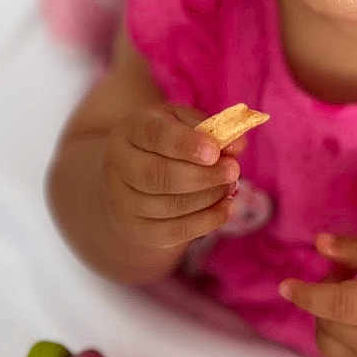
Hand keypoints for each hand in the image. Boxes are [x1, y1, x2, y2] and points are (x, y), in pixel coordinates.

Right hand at [102, 103, 246, 254]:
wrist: (135, 175)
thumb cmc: (168, 142)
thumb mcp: (186, 124)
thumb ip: (211, 130)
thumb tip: (238, 143)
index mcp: (131, 129)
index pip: (154, 134)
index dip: (185, 144)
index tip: (215, 152)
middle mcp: (118, 164)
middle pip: (157, 175)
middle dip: (201, 176)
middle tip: (233, 171)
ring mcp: (122, 199)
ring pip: (167, 205)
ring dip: (207, 198)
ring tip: (230, 187)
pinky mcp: (136, 228)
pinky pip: (173, 231)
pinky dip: (205, 222)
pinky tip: (225, 208)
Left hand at [279, 234, 356, 356]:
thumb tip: (320, 244)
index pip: (341, 304)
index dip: (309, 295)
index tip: (286, 286)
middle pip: (328, 321)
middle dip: (325, 295)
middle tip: (347, 275)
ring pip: (326, 340)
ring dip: (328, 317)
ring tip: (356, 299)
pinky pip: (335, 356)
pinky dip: (336, 336)